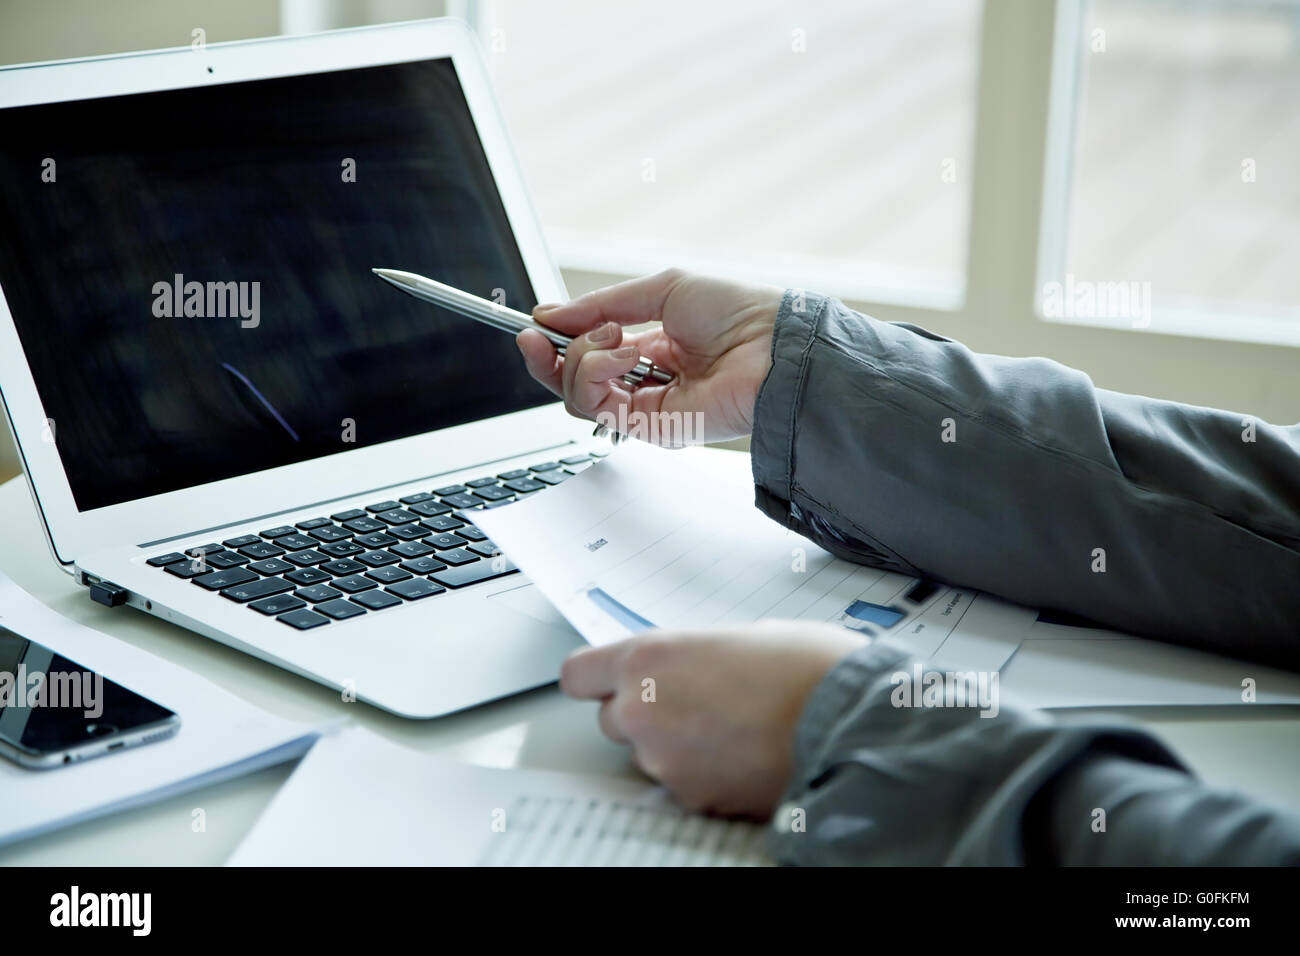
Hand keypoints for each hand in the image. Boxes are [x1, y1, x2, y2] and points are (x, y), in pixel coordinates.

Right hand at [516, 269, 781, 444]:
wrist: (771, 346)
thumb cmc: (738, 313)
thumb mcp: (660, 289)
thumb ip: (600, 305)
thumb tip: (550, 314)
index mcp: (650, 347)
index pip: (586, 354)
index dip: (554, 341)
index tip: (532, 325)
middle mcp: (645, 380)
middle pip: (571, 380)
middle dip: (547, 356)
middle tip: (541, 334)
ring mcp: (647, 406)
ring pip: (576, 395)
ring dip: (581, 359)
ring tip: (616, 338)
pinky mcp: (651, 428)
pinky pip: (597, 408)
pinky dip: (597, 374)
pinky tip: (624, 353)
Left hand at [560, 621, 864, 817]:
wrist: (850, 724)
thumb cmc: (808, 668)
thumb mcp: (743, 635)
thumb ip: (694, 654)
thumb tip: (689, 668)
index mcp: (648, 659)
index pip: (579, 673)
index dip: (597, 678)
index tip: (612, 679)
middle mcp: (642, 712)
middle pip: (614, 719)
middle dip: (646, 713)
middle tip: (695, 704)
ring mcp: (665, 762)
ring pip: (650, 755)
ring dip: (677, 745)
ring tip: (733, 729)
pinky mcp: (693, 800)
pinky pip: (683, 785)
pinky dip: (705, 774)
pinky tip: (745, 755)